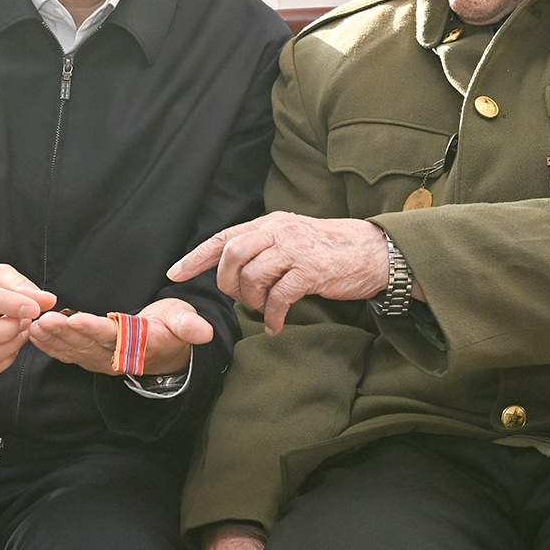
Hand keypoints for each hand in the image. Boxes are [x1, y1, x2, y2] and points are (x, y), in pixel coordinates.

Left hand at [28, 296, 213, 376]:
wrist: (168, 349)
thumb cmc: (174, 328)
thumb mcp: (185, 321)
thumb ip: (189, 326)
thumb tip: (204, 332)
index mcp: (139, 347)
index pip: (113, 337)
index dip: (93, 329)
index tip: (75, 319)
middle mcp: (116, 358)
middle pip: (87, 346)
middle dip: (64, 333)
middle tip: (44, 320)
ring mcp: (101, 361)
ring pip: (73, 351)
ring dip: (53, 339)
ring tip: (35, 325)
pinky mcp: (90, 359)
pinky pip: (67, 354)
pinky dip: (50, 345)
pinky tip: (34, 333)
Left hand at [167, 211, 394, 332]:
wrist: (374, 252)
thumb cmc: (330, 251)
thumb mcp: (292, 239)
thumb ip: (264, 248)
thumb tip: (232, 271)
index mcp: (270, 223)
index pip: (224, 237)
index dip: (196, 258)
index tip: (175, 275)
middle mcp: (279, 230)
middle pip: (232, 254)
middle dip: (227, 283)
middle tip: (239, 300)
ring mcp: (295, 248)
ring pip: (252, 276)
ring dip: (252, 301)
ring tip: (264, 311)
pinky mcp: (311, 270)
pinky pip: (278, 297)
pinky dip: (272, 316)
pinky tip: (275, 325)